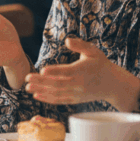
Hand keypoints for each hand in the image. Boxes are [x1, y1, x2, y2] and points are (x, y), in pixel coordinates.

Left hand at [23, 37, 139, 110]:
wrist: (112, 84)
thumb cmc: (100, 64)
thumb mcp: (93, 51)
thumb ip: (80, 45)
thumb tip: (67, 40)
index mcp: (82, 71)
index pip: (66, 72)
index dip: (54, 72)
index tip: (42, 70)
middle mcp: (78, 84)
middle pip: (57, 84)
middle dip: (41, 82)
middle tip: (27, 78)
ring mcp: (76, 94)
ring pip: (56, 94)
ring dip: (41, 91)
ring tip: (27, 88)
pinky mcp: (75, 100)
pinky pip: (59, 100)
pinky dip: (47, 99)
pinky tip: (36, 96)